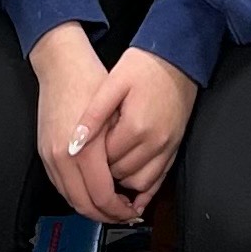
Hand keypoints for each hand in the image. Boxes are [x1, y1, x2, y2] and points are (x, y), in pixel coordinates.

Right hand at [28, 24, 132, 222]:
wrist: (62, 66)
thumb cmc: (90, 83)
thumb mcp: (115, 117)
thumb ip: (119, 154)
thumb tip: (129, 182)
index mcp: (84, 150)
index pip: (102, 196)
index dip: (119, 210)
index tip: (131, 210)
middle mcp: (62, 157)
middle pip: (83, 204)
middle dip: (105, 215)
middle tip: (123, 214)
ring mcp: (50, 156)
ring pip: (70, 198)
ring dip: (90, 207)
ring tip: (109, 205)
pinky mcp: (44, 152)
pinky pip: (60, 185)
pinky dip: (76, 194)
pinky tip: (91, 190)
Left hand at [84, 47, 198, 206]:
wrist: (177, 58)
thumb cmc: (143, 67)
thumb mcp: (112, 83)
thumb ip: (93, 116)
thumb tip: (74, 143)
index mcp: (136, 127)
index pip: (106, 160)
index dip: (90, 160)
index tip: (81, 153)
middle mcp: (155, 142)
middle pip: (121, 174)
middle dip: (104, 173)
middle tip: (90, 164)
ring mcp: (168, 147)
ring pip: (140, 183)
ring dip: (122, 181)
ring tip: (108, 172)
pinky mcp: (175, 147)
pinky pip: (160, 179)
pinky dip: (145, 189)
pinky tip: (131, 193)